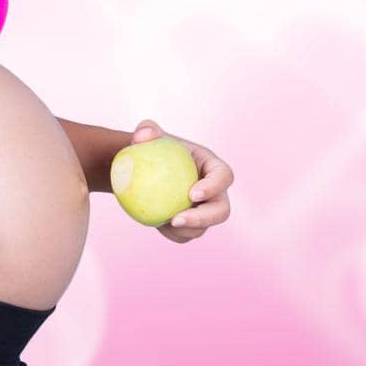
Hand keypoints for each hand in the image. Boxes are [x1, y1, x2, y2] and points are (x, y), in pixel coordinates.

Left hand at [129, 118, 232, 242]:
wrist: (145, 171)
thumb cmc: (152, 148)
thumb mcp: (149, 136)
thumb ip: (146, 130)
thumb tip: (142, 136)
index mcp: (212, 167)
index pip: (223, 176)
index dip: (214, 187)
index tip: (192, 194)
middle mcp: (214, 191)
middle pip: (221, 210)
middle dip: (203, 218)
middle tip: (176, 219)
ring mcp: (204, 210)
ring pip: (204, 227)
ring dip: (185, 230)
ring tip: (162, 223)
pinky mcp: (191, 224)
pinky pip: (186, 236)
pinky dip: (173, 234)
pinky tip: (158, 225)